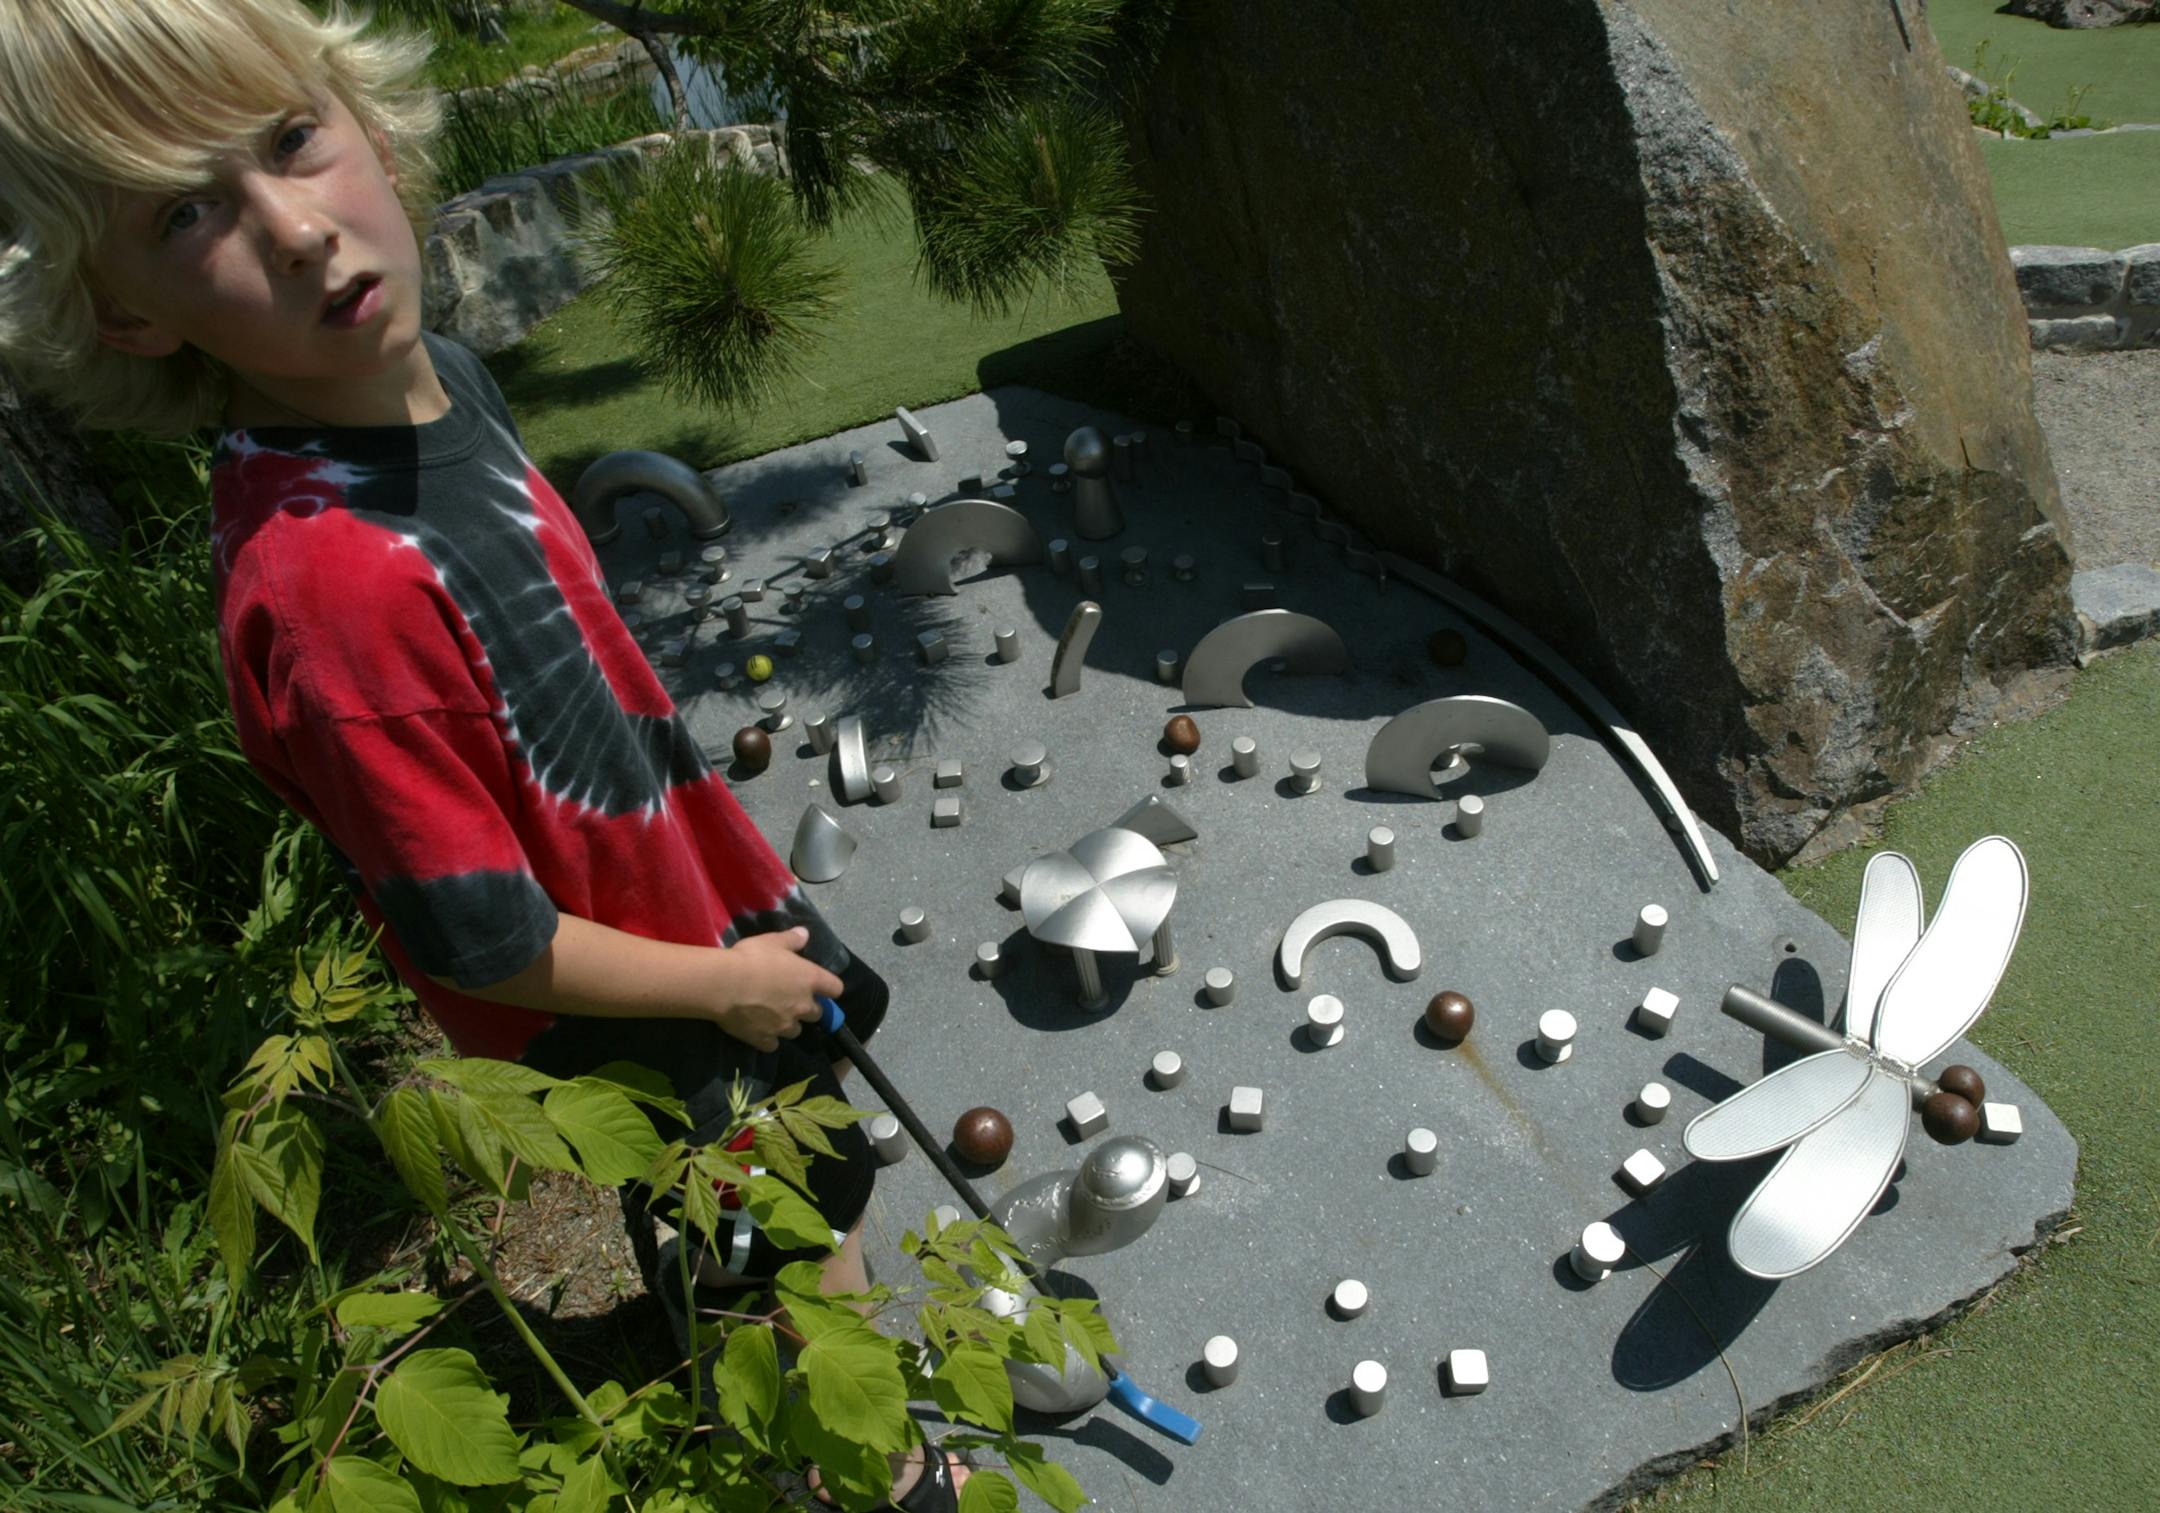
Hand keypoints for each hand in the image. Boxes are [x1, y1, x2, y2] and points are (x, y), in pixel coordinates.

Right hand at [712, 927, 843, 1050]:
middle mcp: (803, 1005)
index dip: (829, 987)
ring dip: (788, 1024)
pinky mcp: (765, 1039)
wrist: (724, 985)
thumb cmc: (751, 958)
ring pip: (796, 1031)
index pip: (835, 988)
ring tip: (773, 1016)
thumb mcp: (772, 941)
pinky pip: (773, 1045)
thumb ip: (791, 939)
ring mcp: (785, 1026)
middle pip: (817, 1014)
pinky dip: (768, 1039)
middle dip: (807, 1009)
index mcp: (809, 979)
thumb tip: (805, 934)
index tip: (820, 986)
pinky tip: (758, 1031)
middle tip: (791, 1000)